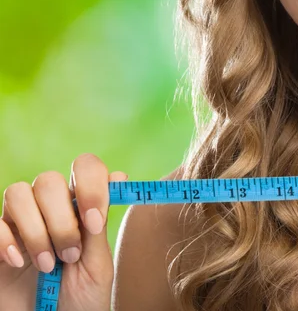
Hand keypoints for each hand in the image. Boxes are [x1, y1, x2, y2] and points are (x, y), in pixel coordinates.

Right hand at [0, 153, 127, 310]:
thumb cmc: (81, 300)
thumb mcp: (97, 263)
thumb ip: (100, 222)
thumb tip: (119, 176)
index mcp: (81, 205)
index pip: (85, 167)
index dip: (90, 184)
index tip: (94, 222)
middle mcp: (50, 207)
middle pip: (49, 180)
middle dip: (61, 219)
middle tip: (71, 254)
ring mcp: (21, 223)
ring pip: (19, 192)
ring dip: (36, 230)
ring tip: (48, 265)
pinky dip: (7, 240)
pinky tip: (17, 263)